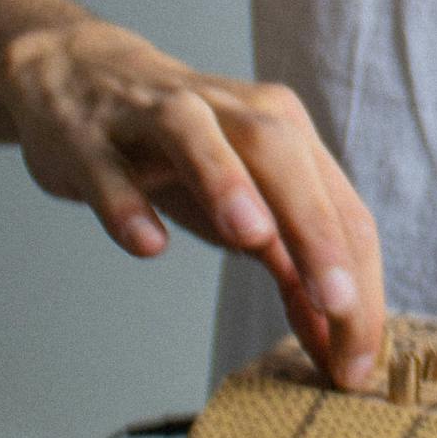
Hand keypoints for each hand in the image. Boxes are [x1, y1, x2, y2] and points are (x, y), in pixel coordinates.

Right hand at [0, 18, 383, 385]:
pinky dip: (128, 204)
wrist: (76, 77)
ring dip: (228, 184)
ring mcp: (153, 119)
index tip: (360, 360)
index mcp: (280, 128)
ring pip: (198, 137)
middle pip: (282, 158)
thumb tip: (336, 337)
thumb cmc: (179, 153)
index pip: (336, 205)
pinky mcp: (90, 139)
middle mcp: (227, 112)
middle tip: (338, 305)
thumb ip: (291, 261)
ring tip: (255, 238)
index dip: (358, 281)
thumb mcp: (243, 205)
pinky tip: (147, 242)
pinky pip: (109, 171)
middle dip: (315, 233)